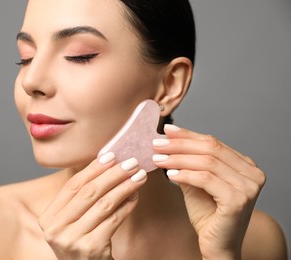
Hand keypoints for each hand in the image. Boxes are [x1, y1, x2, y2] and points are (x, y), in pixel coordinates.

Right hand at [38, 153, 146, 259]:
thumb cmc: (80, 242)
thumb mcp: (71, 221)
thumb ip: (82, 197)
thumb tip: (107, 164)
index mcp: (48, 217)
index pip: (72, 185)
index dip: (93, 168)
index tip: (111, 155)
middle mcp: (56, 229)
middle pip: (88, 192)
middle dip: (113, 174)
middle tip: (131, 162)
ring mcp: (72, 240)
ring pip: (104, 204)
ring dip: (124, 187)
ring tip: (139, 176)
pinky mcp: (91, 248)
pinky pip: (114, 219)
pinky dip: (127, 205)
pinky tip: (135, 195)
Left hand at [152, 124, 265, 259]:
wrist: (217, 245)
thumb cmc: (207, 214)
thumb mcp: (196, 182)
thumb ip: (188, 162)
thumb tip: (167, 138)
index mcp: (245, 165)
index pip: (213, 142)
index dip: (187, 135)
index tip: (166, 131)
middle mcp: (252, 173)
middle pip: (210, 148)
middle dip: (180, 144)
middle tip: (157, 143)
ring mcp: (248, 186)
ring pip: (207, 162)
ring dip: (178, 158)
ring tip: (158, 159)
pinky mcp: (238, 200)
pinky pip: (206, 179)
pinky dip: (185, 174)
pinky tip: (170, 174)